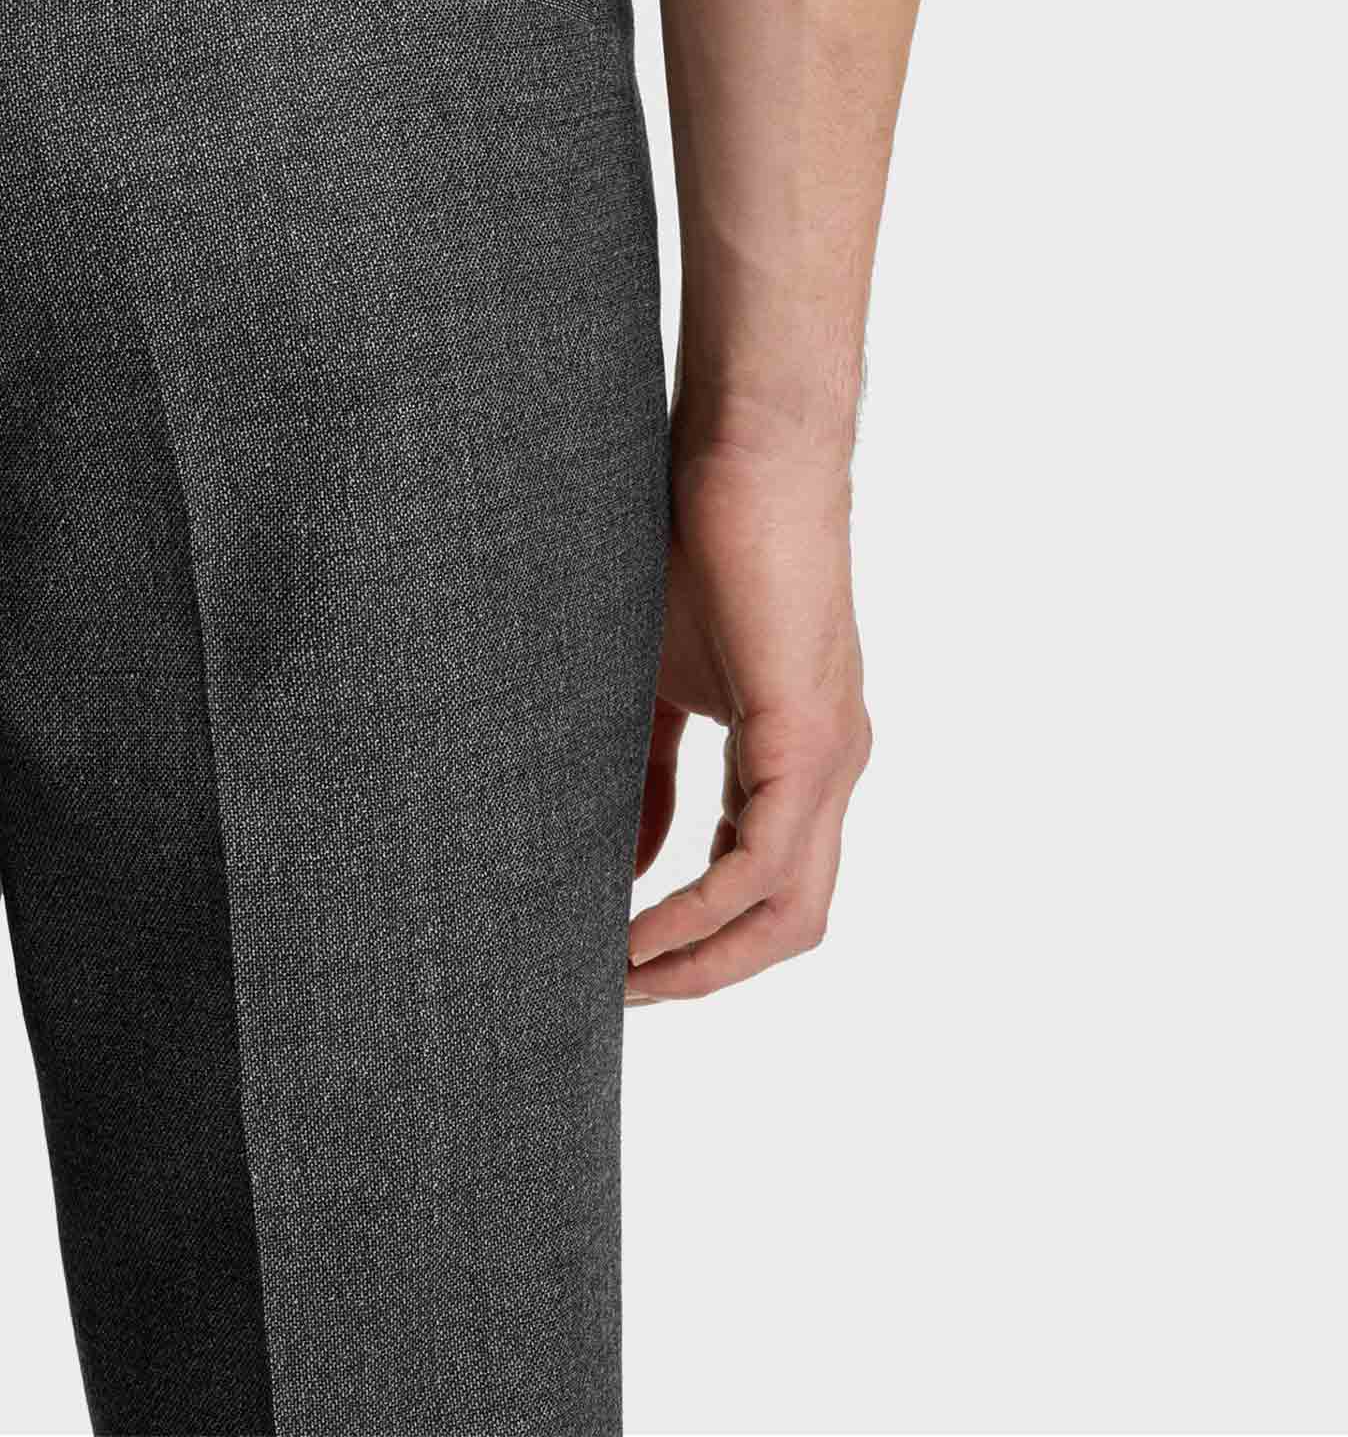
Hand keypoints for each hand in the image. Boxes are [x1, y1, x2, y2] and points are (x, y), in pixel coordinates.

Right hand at [627, 431, 871, 1000]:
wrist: (744, 457)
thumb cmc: (696, 547)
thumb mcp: (656, 685)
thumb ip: (650, 778)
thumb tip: (635, 867)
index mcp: (799, 758)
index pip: (767, 887)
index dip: (701, 941)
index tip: (624, 964)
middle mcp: (832, 770)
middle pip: (790, 923)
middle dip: (704, 973)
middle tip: (618, 994)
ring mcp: (831, 759)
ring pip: (788, 911)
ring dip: (704, 961)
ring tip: (621, 978)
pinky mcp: (810, 737)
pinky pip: (763, 864)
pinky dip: (700, 911)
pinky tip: (639, 929)